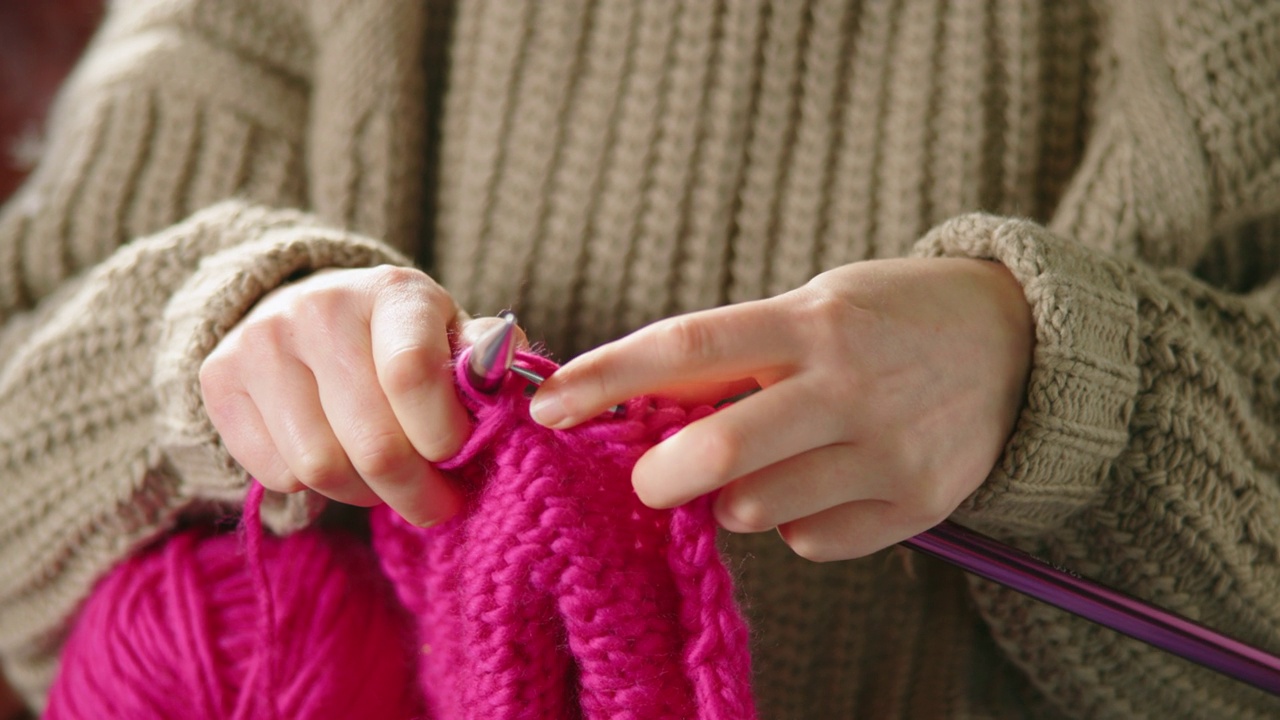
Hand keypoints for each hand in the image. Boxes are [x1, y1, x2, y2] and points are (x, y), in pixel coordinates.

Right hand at [200, 266, 518, 526]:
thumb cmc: (402, 338)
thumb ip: (489, 365)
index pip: (413, 376)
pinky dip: (315, 488)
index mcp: (393, 293)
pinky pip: (276, 474)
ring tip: (386, 480)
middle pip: (371, 443)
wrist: (305, 308)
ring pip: (320, 467)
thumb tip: (523, 393)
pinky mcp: (218, 378)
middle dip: (415, 491)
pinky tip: (337, 459)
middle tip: (437, 502)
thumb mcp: (453, 338)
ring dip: (364, 494)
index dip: (442, 436)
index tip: (458, 456)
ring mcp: (261, 341)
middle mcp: (319, 308)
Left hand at [530, 258, 1032, 560]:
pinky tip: (827, 482)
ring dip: (734, 498)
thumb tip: (643, 412)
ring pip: (756, 510)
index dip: (606, 378)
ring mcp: (888, 451)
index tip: (548, 406)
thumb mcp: (815, 306)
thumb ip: (737, 358)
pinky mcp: (917, 505)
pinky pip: (811, 542)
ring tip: (772, 461)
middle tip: (648, 478)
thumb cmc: (887, 319)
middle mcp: (850, 386)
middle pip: (717, 453)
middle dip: (657, 476)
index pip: (687, 346)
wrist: (1017, 340)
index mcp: (812, 321)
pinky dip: (797, 522)